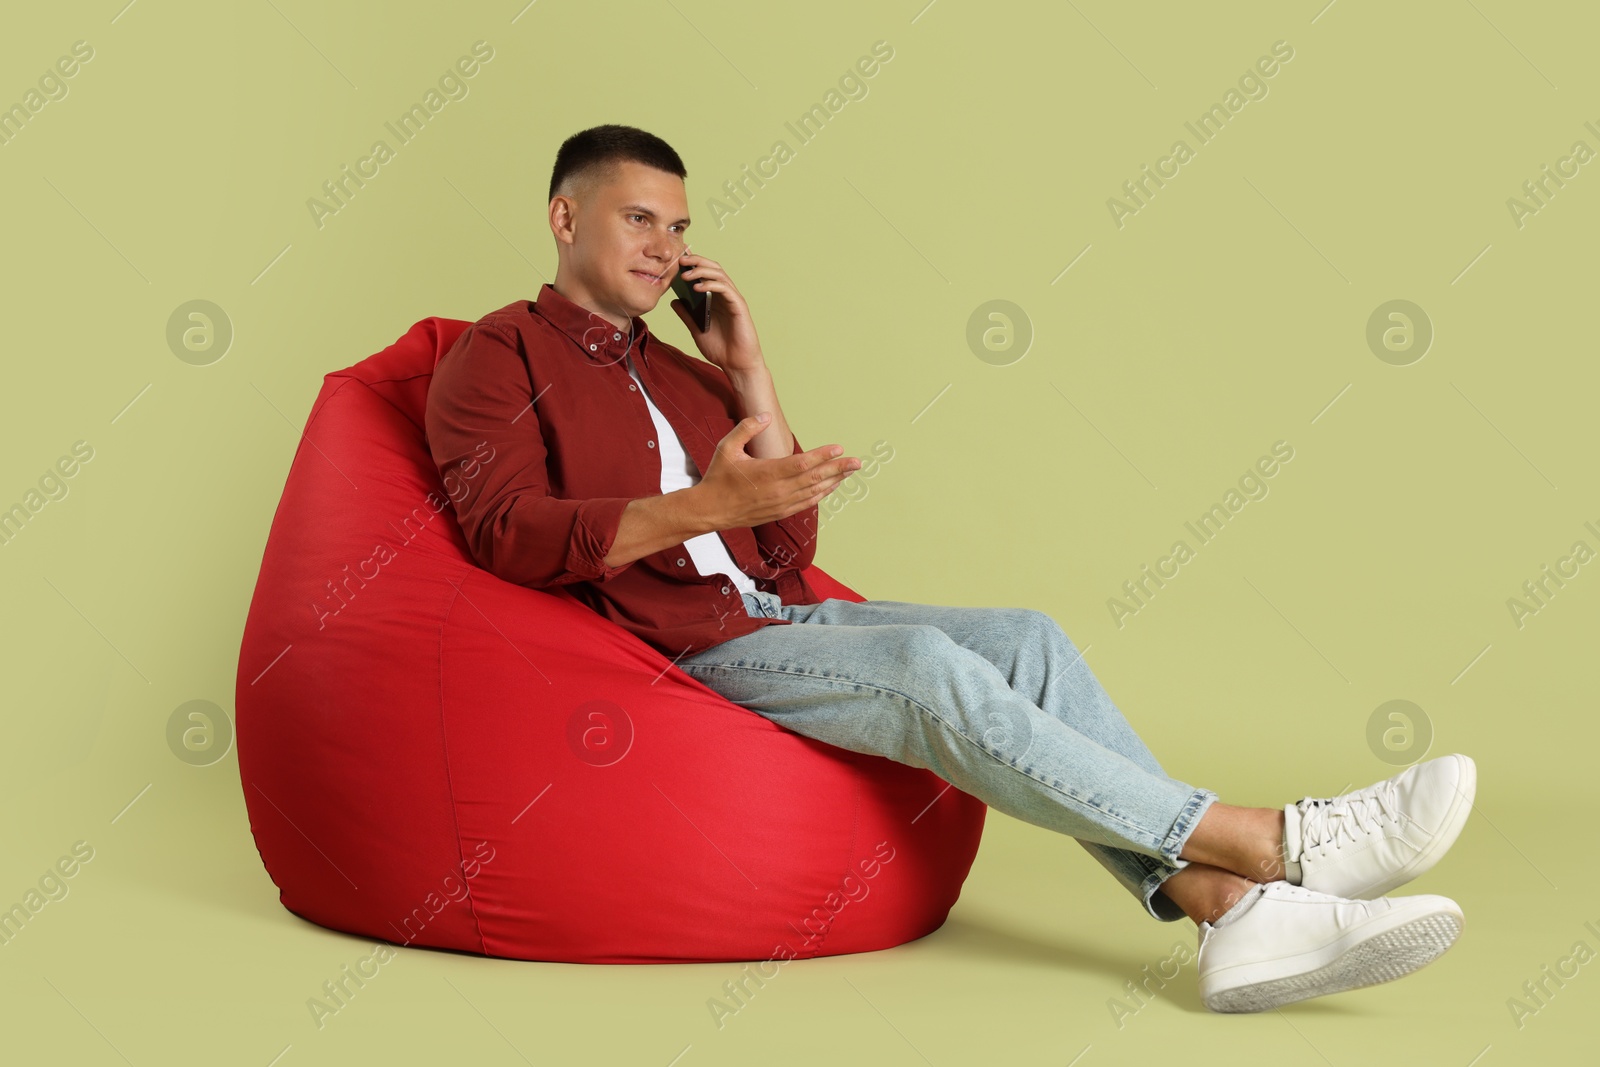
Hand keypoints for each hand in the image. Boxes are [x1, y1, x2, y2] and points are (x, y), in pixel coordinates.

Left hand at [670, 249, 765, 375]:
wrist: (736, 364)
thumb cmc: (720, 349)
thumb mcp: (696, 329)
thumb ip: (687, 314)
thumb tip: (674, 300)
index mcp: (716, 298)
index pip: (705, 274)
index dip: (694, 264)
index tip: (678, 259)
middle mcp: (726, 296)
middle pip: (713, 269)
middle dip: (697, 261)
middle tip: (681, 260)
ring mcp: (733, 299)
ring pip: (719, 275)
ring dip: (702, 271)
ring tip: (686, 274)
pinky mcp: (739, 306)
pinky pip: (725, 289)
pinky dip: (711, 285)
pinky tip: (697, 287)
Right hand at [693, 415, 860, 529]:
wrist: (710, 510)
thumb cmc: (718, 477)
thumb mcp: (727, 447)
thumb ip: (747, 428)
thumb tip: (766, 416)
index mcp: (768, 473)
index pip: (802, 463)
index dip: (823, 456)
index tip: (838, 448)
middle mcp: (779, 491)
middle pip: (815, 478)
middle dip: (838, 469)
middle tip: (857, 462)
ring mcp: (781, 504)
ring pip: (815, 491)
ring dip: (834, 481)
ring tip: (850, 471)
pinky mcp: (780, 512)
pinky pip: (807, 503)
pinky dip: (822, 494)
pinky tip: (832, 486)